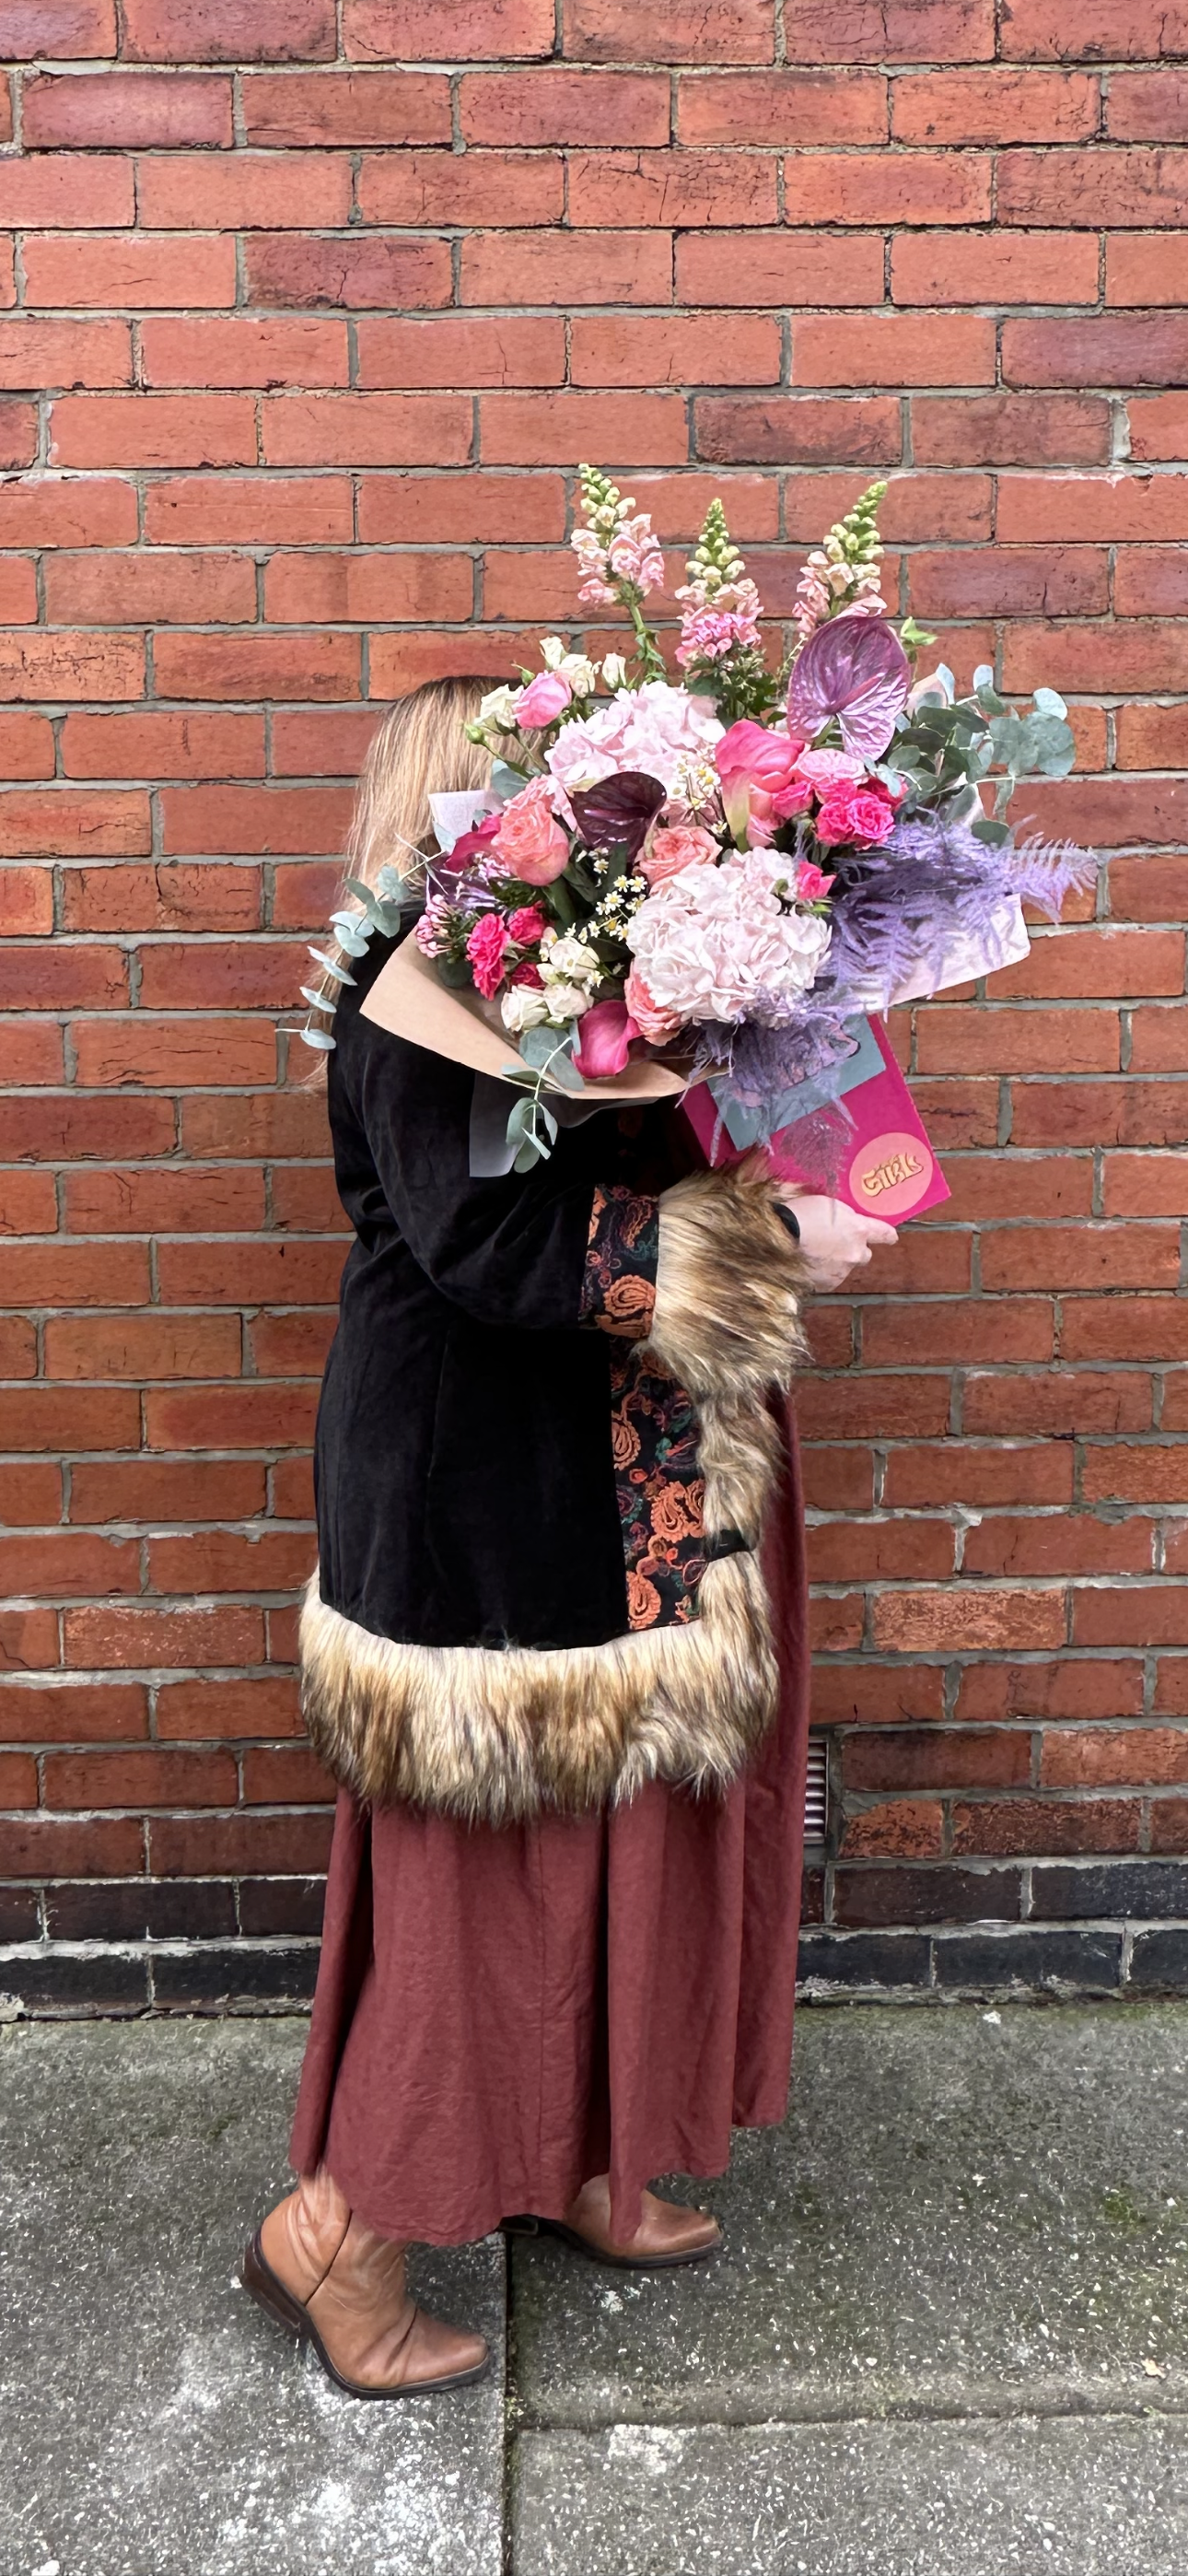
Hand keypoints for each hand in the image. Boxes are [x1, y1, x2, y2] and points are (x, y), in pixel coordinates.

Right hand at [776, 1187, 897, 1292]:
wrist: (777, 1238)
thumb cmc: (800, 1214)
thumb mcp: (828, 1204)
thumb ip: (845, 1215)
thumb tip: (849, 1220)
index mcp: (859, 1230)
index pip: (884, 1233)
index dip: (887, 1235)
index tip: (891, 1237)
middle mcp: (855, 1253)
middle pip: (864, 1255)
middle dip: (855, 1249)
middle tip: (836, 1242)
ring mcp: (840, 1271)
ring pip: (844, 1267)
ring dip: (835, 1261)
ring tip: (813, 1251)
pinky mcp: (825, 1285)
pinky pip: (828, 1278)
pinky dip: (821, 1272)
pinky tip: (807, 1262)